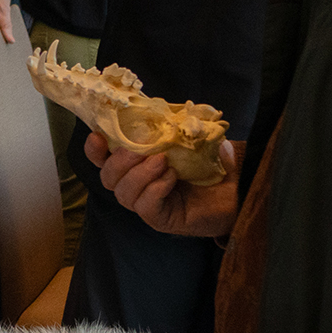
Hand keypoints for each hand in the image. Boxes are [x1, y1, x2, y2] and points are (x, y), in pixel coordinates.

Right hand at [86, 132, 237, 236]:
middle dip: (119, 162)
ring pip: (123, 193)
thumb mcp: (190, 135)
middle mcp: (136, 184)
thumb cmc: (211, 161)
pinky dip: (155, 189)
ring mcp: (147, 203)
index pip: (103, 159)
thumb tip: (160, 113)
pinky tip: (172, 178)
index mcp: (136, 163)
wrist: (237, 187)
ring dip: (140, 175)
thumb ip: (172, 125)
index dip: (94, 150)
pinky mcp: (161, 219)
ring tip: (163, 162)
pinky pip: (144, 206)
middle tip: (143, 151)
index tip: (97, 136)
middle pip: (107, 178)